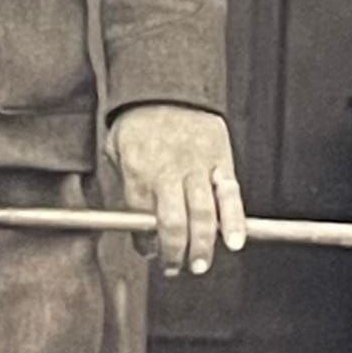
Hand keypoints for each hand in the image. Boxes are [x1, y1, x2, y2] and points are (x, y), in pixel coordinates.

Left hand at [108, 104, 245, 276]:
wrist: (168, 84)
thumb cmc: (138, 120)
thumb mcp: (116, 148)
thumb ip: (125, 186)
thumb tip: (136, 227)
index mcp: (138, 168)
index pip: (141, 218)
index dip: (145, 242)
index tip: (150, 251)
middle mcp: (168, 169)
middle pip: (173, 222)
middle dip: (174, 252)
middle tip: (174, 268)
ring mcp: (197, 165)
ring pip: (203, 213)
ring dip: (202, 245)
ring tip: (199, 265)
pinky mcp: (221, 159)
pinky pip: (230, 194)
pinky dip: (235, 220)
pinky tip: (235, 240)